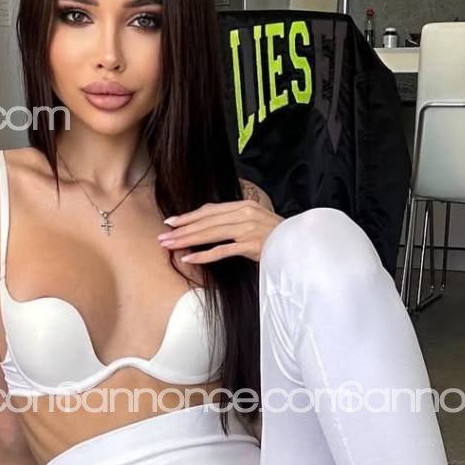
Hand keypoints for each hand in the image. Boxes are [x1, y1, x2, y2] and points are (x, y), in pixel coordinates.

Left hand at [157, 196, 283, 264]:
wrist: (301, 245)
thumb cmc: (276, 237)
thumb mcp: (255, 223)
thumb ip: (235, 221)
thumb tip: (210, 225)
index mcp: (244, 206)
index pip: (210, 210)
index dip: (189, 216)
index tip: (171, 222)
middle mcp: (245, 213)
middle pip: (206, 221)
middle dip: (182, 229)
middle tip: (162, 236)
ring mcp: (248, 229)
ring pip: (210, 233)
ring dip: (187, 240)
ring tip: (170, 246)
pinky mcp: (251, 245)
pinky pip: (222, 250)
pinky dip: (204, 255)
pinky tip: (189, 258)